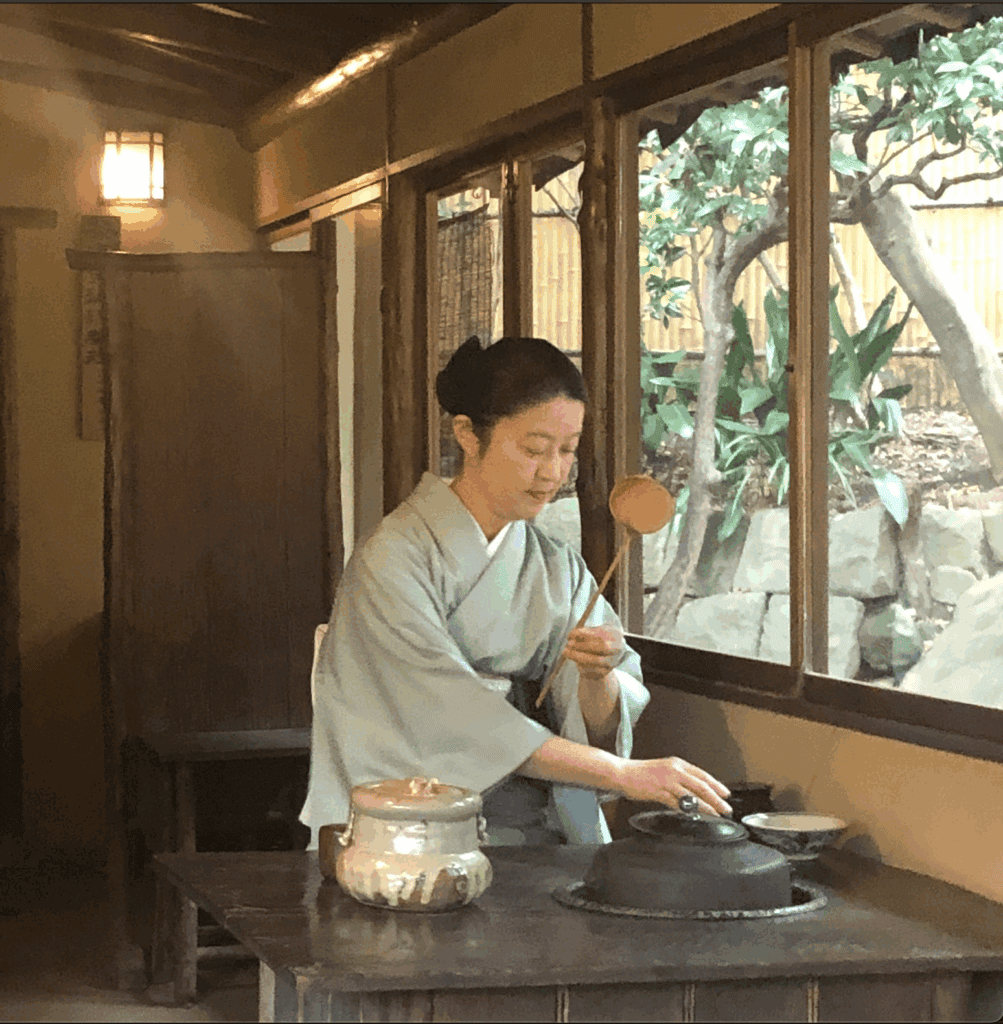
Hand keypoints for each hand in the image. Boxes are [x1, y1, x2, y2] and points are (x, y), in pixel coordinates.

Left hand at [563, 625, 623, 682]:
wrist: (610, 652)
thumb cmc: (601, 638)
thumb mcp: (595, 631)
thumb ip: (585, 632)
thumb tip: (572, 635)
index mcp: (616, 636)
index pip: (601, 635)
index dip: (585, 635)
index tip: (571, 634)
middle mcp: (617, 649)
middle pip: (602, 647)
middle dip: (583, 646)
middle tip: (569, 643)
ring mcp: (612, 662)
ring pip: (597, 660)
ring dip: (578, 656)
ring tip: (566, 651)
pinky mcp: (605, 671)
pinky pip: (592, 670)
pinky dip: (580, 664)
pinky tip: (573, 658)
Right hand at [616, 757, 731, 816]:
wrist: (622, 773)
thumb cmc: (641, 773)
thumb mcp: (664, 770)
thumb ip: (679, 779)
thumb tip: (694, 790)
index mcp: (677, 764)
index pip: (702, 775)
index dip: (716, 785)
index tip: (726, 793)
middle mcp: (674, 771)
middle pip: (701, 785)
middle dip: (716, 798)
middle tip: (726, 807)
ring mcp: (667, 781)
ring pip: (692, 795)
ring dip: (706, 806)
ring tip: (716, 814)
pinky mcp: (659, 792)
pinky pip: (677, 803)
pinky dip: (688, 810)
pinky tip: (694, 815)